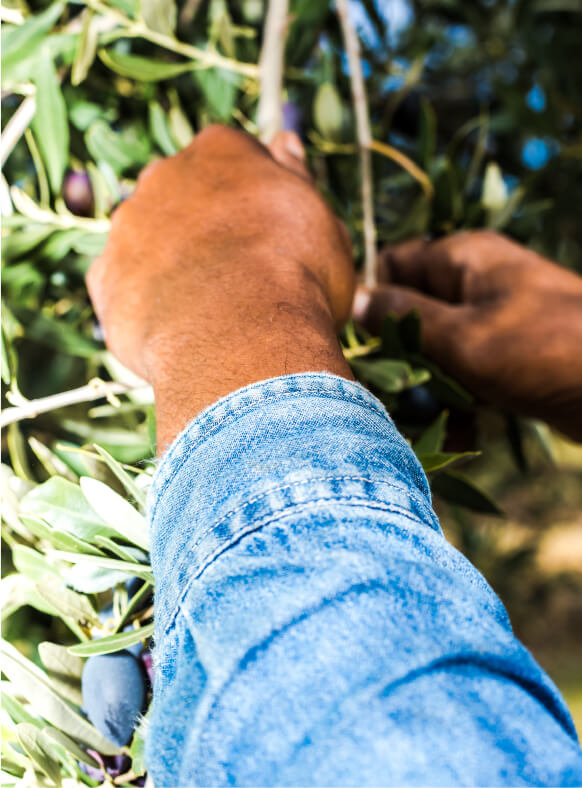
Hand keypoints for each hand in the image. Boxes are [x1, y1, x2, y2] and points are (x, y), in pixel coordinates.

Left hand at [87, 126, 353, 449]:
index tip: (270, 232)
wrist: (241, 337)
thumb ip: (294, 178)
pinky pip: (124, 287)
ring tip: (209, 311)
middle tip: (239, 273)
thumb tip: (284, 143)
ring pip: (148, 240)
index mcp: (220, 149)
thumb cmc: (295, 275)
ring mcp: (127, 226)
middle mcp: (164, 174)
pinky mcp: (105, 279)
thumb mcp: (319, 219)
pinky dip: (146, 305)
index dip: (251, 198)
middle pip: (182, 194)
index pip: (231, 157)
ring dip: (172, 265)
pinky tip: (177, 331)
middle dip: (204, 226)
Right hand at [353, 231, 581, 441]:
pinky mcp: (505, 351)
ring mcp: (491, 316)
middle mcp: (473, 280)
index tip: (365, 344)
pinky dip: (458, 395)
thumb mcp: (460, 335)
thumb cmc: (540, 352)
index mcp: (460, 257)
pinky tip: (464, 426)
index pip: (391, 264)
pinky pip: (463, 367)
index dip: (373, 300)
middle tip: (396, 391)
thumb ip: (402, 316)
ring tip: (435, 415)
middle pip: (410, 310)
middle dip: (400, 353)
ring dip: (428, 383)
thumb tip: (356, 300)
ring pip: (434, 346)